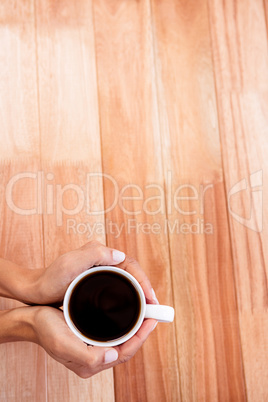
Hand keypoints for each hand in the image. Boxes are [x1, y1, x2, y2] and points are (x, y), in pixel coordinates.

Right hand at [31, 306, 156, 377]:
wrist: (31, 319)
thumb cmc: (45, 330)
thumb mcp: (63, 343)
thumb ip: (87, 355)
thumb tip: (113, 356)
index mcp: (90, 363)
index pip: (124, 353)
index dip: (141, 338)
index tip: (152, 320)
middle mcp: (94, 358)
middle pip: (125, 348)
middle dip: (141, 332)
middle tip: (152, 314)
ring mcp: (92, 348)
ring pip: (120, 341)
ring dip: (133, 328)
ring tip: (144, 312)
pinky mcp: (89, 337)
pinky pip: (112, 334)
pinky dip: (122, 325)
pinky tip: (126, 314)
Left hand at [34, 241, 158, 305]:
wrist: (35, 289)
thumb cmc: (50, 278)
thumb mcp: (70, 264)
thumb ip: (94, 254)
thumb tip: (120, 255)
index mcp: (100, 254)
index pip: (130, 265)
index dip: (143, 282)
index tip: (151, 299)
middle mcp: (103, 261)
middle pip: (132, 274)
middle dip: (145, 289)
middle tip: (154, 308)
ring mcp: (100, 273)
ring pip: (127, 282)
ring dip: (139, 294)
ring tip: (147, 312)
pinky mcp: (96, 284)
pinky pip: (119, 289)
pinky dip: (129, 298)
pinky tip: (131, 310)